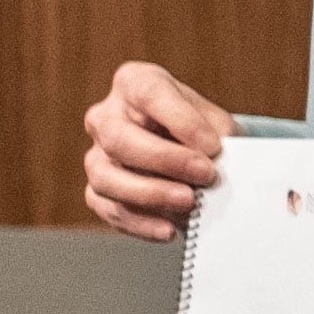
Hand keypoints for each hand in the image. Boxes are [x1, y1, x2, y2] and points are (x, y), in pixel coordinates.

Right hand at [82, 61, 232, 238]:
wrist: (192, 153)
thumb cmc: (201, 129)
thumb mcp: (214, 120)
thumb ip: (216, 135)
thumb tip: (216, 161)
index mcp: (135, 83)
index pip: (149, 94)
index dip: (181, 120)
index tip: (213, 145)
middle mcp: (106, 116)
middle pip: (119, 138)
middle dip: (165, 160)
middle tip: (206, 175)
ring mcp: (96, 155)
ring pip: (106, 177)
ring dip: (150, 194)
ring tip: (190, 202)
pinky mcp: (97, 190)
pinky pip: (109, 209)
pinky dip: (140, 223)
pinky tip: (168, 229)